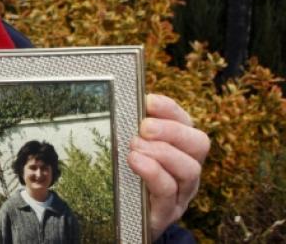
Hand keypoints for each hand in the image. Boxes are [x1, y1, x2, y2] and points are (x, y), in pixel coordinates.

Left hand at [128, 93, 209, 240]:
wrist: (130, 222)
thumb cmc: (132, 178)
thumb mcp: (135, 151)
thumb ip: (135, 131)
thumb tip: (125, 103)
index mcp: (181, 149)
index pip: (186, 122)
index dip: (170, 109)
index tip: (148, 101)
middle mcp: (188, 169)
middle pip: (199, 143)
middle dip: (171, 130)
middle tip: (144, 127)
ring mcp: (182, 193)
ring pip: (189, 169)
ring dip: (162, 152)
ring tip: (135, 147)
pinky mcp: (167, 212)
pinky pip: (168, 192)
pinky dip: (153, 173)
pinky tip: (136, 161)